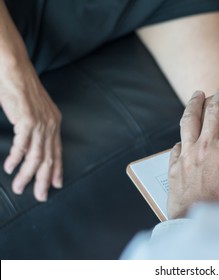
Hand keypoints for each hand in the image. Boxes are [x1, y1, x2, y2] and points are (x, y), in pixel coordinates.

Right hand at [0, 55, 62, 201]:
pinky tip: (11, 168)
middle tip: (39, 196)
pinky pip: (23, 145)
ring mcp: (41, 122)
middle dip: (43, 180)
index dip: (57, 169)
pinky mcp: (28, 119)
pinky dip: (17, 158)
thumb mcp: (32, 111)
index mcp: (54, 122)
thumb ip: (33, 128)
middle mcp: (51, 124)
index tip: (55, 185)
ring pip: (36, 156)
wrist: (13, 68)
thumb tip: (28, 146)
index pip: (58, 151)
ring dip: (27, 174)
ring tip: (19, 187)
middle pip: (49, 158)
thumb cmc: (19, 88)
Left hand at [168, 82, 218, 218]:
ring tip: (198, 93)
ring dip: (195, 103)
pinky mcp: (175, 165)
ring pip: (190, 119)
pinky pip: (177, 142)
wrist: (201, 224)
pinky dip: (183, 132)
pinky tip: (185, 130)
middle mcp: (207, 145)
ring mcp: (188, 154)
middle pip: (213, 110)